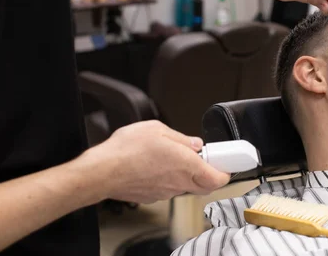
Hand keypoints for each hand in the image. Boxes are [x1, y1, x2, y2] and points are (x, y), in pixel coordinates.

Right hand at [82, 120, 229, 203]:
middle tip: (205, 159)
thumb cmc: (126, 150)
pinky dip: (169, 178)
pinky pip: (168, 188)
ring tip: (174, 157)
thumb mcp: (158, 129)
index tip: (226, 162)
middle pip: (205, 185)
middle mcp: (179, 182)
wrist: (101, 172)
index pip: (218, 178)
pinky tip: (156, 166)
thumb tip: (194, 143)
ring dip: (187, 174)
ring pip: (186, 186)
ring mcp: (166, 192)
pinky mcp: (153, 196)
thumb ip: (181, 138)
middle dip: (209, 173)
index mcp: (186, 165)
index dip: (226, 171)